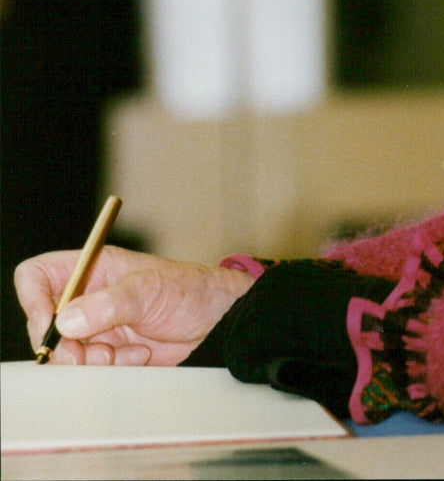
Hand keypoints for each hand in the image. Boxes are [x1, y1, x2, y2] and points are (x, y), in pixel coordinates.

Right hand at [14, 246, 253, 365]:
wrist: (216, 321)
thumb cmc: (188, 290)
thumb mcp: (148, 291)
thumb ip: (108, 304)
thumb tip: (65, 321)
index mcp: (92, 268)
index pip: (38, 276)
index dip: (32, 300)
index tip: (50, 325)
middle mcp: (88, 296)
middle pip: (45, 323)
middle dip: (64, 345)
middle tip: (90, 354)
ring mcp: (96, 325)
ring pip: (66, 351)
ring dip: (91, 361)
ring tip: (124, 353)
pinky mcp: (109, 351)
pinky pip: (91, 368)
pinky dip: (112, 368)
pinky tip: (141, 355)